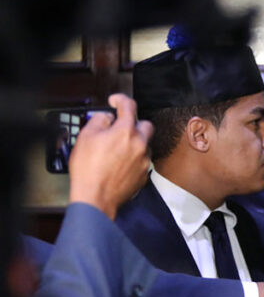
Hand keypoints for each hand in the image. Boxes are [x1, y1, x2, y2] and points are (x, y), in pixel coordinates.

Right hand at [69, 94, 153, 219]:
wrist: (96, 197)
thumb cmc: (89, 169)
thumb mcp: (85, 137)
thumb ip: (99, 121)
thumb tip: (107, 118)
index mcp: (126, 131)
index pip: (129, 106)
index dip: (121, 99)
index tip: (115, 101)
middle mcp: (140, 144)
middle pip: (146, 125)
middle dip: (134, 123)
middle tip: (119, 128)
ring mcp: (144, 160)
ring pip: (145, 144)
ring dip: (134, 143)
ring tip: (116, 150)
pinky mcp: (144, 174)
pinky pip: (142, 160)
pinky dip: (133, 158)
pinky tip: (119, 164)